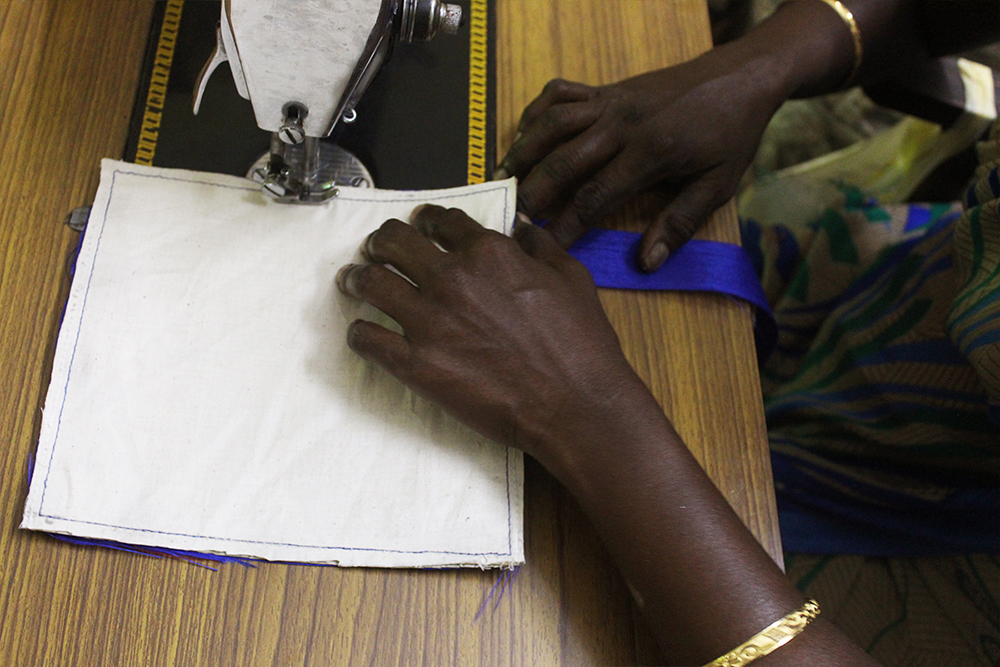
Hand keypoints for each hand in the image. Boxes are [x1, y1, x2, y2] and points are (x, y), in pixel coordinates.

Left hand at [336, 205, 650, 474]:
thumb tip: (522, 226)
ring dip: (356, 277)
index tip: (421, 225)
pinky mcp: (416, 363)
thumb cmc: (581, 346)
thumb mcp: (572, 278)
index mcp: (489, 253)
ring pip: (370, 282)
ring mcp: (429, 320)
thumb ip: (541, 246)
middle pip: (394, 241)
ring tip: (352, 280)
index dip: (427, 219)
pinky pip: (368, 339)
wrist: (575, 404)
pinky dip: (359, 334)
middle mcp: (452, 278)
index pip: (442, 221)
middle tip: (376, 249)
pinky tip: (361, 333)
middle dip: (381, 241)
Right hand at [498, 49, 783, 270]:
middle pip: (563, 160)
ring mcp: (610, 101)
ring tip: (503, 179)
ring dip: (524, 152)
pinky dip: (538, 111)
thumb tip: (648, 263)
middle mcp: (622, 123)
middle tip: (510, 220)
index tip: (545, 248)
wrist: (740, 76)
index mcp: (649, 152)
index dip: (566, 225)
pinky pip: (561, 93)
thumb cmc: (731, 132)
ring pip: (553, 124)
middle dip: (533, 193)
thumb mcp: (716, 184)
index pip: (595, 196)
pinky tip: (526, 134)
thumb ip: (679, 223)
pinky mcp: (607, 87)